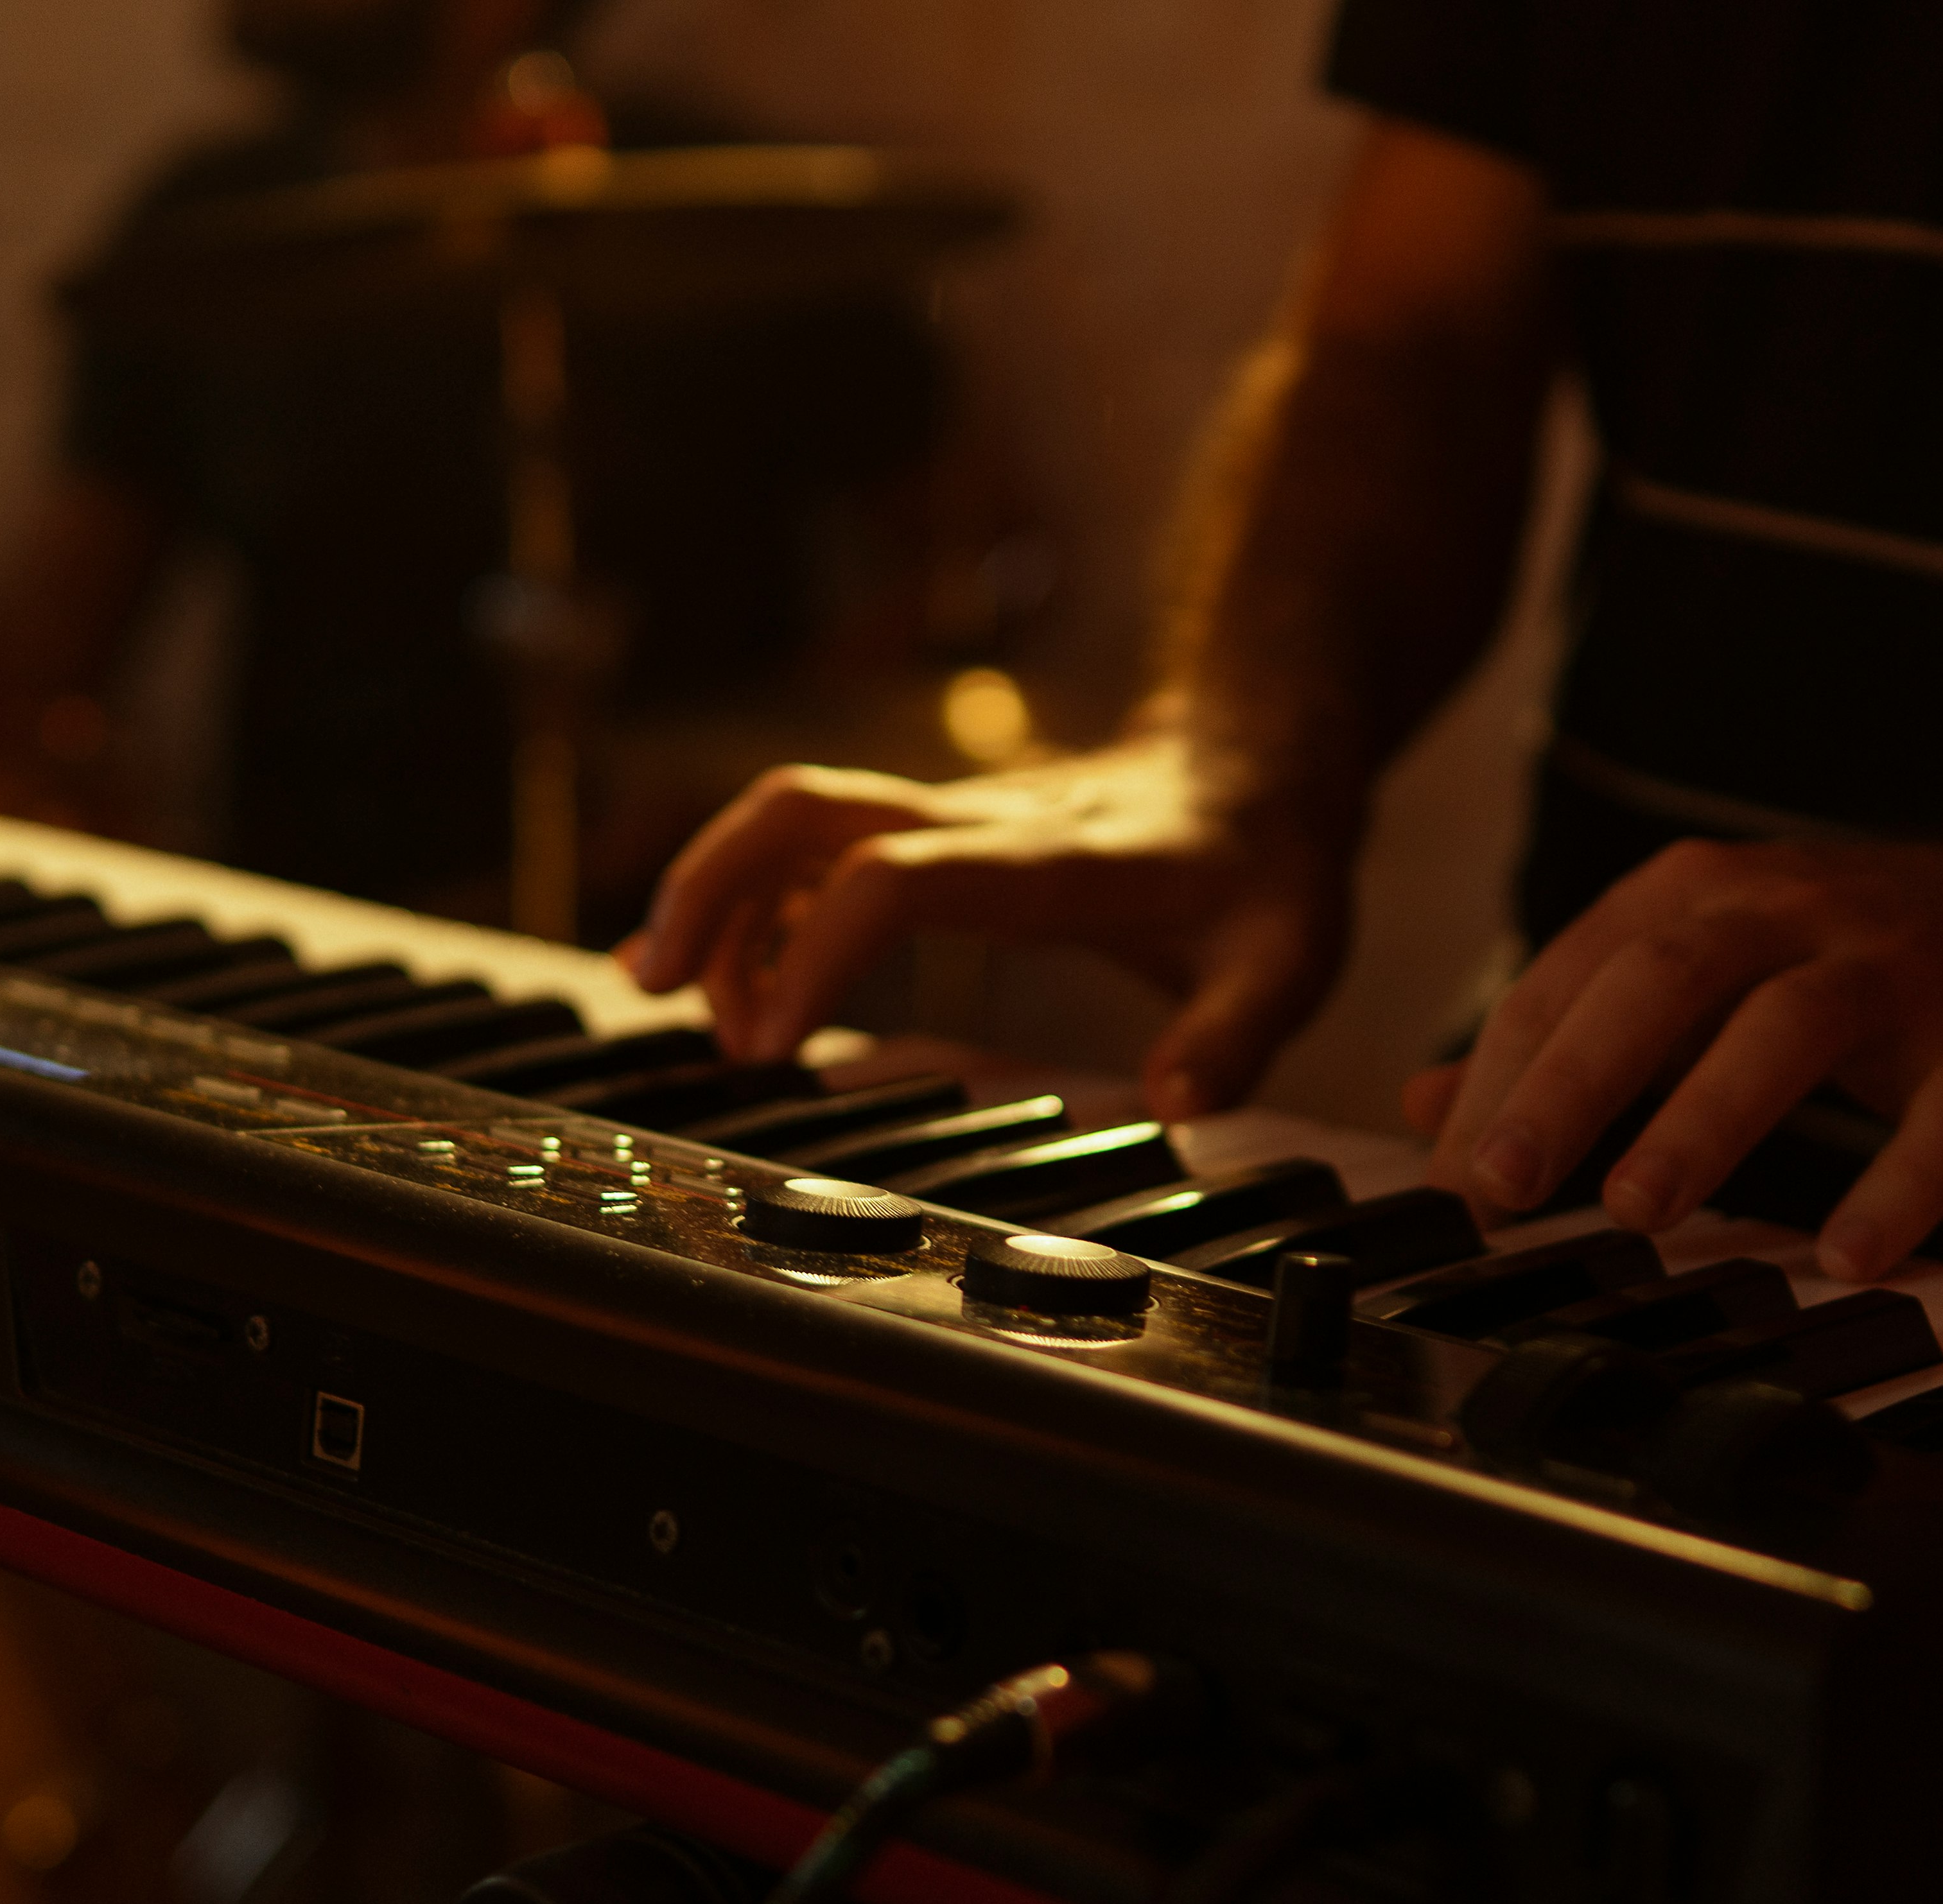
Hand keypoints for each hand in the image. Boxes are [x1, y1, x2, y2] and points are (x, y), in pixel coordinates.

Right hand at [619, 737, 1356, 1119]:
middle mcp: (980, 821)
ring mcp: (947, 815)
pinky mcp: (933, 828)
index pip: (892, 877)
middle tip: (651, 987)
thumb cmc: (1264, 867)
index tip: (771, 1044)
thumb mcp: (1291, 954)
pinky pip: (814, 844)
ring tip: (660, 992)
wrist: (1257, 760)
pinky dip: (755, 901)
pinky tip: (735, 979)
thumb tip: (1178, 1104)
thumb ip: (1238, 1030)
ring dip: (712, 890)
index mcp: (1051, 860)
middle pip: (803, 810)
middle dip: (710, 886)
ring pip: (792, 815)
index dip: (811, 950)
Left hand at [1407, 833, 1942, 1279]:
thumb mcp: (1688, 972)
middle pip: (1661, 979)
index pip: (1570, 976)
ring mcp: (1893, 971)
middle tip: (1502, 1182)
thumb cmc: (1835, 957)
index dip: (1501, 1078)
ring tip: (1636, 1208)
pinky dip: (1898, 1185)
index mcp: (1696, 892)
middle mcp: (1786, 910)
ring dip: (1705, 1118)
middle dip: (1572, 1080)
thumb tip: (1426, 1105)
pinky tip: (1849, 1256)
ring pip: (1788, 1030)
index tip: (1450, 1181)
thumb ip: (1564, 1034)